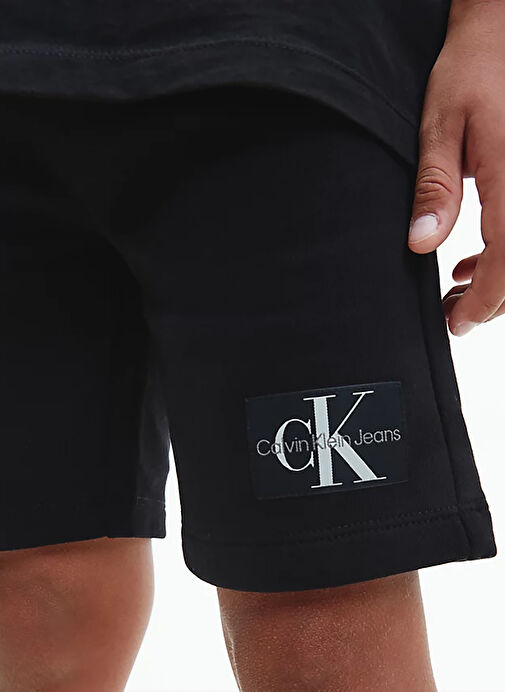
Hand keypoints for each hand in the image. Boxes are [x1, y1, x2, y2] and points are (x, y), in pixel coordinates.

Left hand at [408, 0, 504, 335]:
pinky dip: (501, 256)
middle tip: (453, 316)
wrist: (503, 29)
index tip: (458, 324)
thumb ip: (435, 188)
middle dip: (491, 302)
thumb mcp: (441, 126)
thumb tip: (421, 244)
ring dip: (497, 282)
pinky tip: (470, 262)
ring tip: (457, 294)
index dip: (485, 303)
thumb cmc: (473, 67)